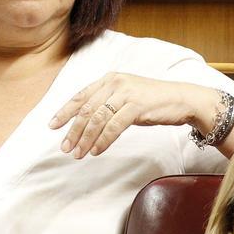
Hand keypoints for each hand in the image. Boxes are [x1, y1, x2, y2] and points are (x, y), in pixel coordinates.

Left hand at [49, 73, 214, 157]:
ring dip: (85, 139)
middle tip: (65, 148)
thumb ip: (106, 105)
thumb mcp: (124, 98)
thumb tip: (83, 123)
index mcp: (109, 79)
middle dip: (73, 131)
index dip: (64, 112)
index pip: (81, 96)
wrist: (181, 99)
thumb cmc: (151, 101)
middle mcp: (114, 83)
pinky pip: (114, 126)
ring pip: (97, 119)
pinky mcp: (136, 105)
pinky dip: (103, 140)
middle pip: (86, 110)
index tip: (52, 126)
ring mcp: (125, 93)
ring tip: (78, 154)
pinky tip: (96, 151)